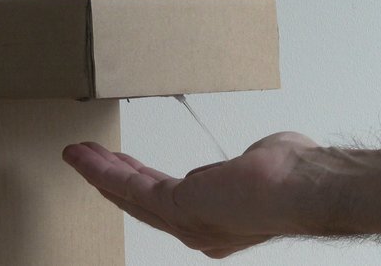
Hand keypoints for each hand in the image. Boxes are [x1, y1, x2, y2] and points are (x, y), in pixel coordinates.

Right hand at [62, 132, 319, 258]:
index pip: (165, 198)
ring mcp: (185, 221)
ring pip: (130, 193)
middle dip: (111, 176)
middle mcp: (196, 227)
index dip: (139, 179)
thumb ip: (237, 165)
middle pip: (140, 200)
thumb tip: (238, 159)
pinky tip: (84, 156)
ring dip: (99, 171)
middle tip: (87, 157)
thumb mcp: (256, 162)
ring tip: (76, 153)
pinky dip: (102, 170)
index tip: (121, 161)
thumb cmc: (293, 176)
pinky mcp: (176, 207)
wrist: (304, 188)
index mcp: (214, 219)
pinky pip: (130, 185)